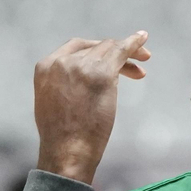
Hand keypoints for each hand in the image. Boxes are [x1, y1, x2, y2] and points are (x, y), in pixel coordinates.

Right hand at [32, 31, 150, 185]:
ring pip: (109, 48)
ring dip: (129, 52)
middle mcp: (62, 61)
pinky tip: (142, 38)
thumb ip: (66, 85)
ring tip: (145, 59)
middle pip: (94, 46)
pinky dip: (133, 44)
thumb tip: (84, 85)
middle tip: (138, 63)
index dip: (95, 49)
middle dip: (115, 52)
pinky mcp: (101, 73)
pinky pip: (120, 51)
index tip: (111, 60)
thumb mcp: (55, 103)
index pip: (75, 48)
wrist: (67, 152)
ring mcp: (81, 65)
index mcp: (45, 66)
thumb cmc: (62, 138)